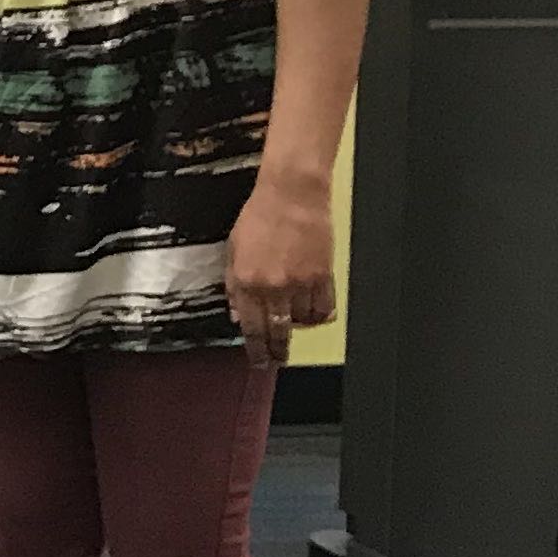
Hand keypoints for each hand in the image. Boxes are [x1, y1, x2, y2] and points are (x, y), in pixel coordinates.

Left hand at [225, 176, 336, 366]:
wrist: (292, 195)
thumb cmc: (259, 217)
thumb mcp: (232, 249)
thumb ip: (234, 285)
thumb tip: (238, 315)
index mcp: (246, 280)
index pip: (251, 327)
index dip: (255, 349)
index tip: (258, 361)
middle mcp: (273, 286)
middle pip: (277, 332)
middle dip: (277, 352)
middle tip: (277, 360)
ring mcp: (301, 283)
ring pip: (302, 323)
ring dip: (297, 327)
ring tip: (292, 323)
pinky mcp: (324, 277)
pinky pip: (324, 310)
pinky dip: (318, 316)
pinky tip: (311, 314)